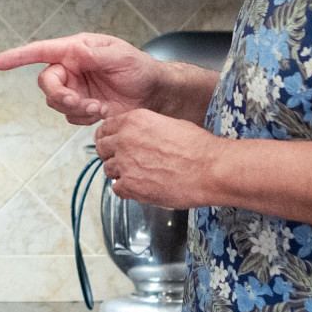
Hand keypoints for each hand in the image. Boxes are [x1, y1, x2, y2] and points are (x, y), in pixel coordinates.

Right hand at [0, 34, 170, 124]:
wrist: (153, 93)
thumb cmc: (139, 68)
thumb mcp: (119, 57)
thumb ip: (94, 55)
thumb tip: (74, 51)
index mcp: (77, 50)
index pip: (42, 51)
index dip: (19, 56)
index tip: (0, 62)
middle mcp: (72, 69)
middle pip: (47, 83)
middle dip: (59, 95)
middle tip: (77, 102)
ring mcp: (76, 88)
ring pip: (56, 102)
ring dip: (75, 108)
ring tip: (98, 107)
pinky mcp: (82, 106)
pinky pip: (70, 116)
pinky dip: (83, 117)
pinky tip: (101, 112)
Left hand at [93, 108, 226, 209]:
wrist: (210, 169)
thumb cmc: (198, 147)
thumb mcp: (168, 124)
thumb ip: (145, 130)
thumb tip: (138, 138)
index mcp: (134, 121)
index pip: (105, 128)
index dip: (107, 137)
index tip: (111, 144)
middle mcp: (124, 140)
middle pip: (101, 149)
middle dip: (110, 155)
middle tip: (123, 161)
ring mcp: (125, 164)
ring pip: (108, 170)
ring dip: (119, 173)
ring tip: (138, 175)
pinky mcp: (131, 186)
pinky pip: (117, 189)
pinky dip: (126, 190)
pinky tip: (140, 187)